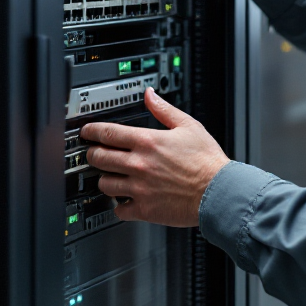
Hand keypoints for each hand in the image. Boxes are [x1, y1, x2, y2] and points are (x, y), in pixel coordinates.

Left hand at [82, 87, 229, 226]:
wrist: (218, 192)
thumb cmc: (207, 161)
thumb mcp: (188, 125)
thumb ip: (164, 109)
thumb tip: (150, 95)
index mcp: (147, 141)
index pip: (107, 133)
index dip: (91, 131)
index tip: (86, 132)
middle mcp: (139, 164)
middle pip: (98, 158)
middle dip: (92, 154)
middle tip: (94, 154)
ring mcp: (139, 188)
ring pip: (104, 184)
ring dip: (105, 179)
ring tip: (111, 177)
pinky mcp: (144, 209)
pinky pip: (118, 210)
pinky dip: (119, 205)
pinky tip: (125, 200)